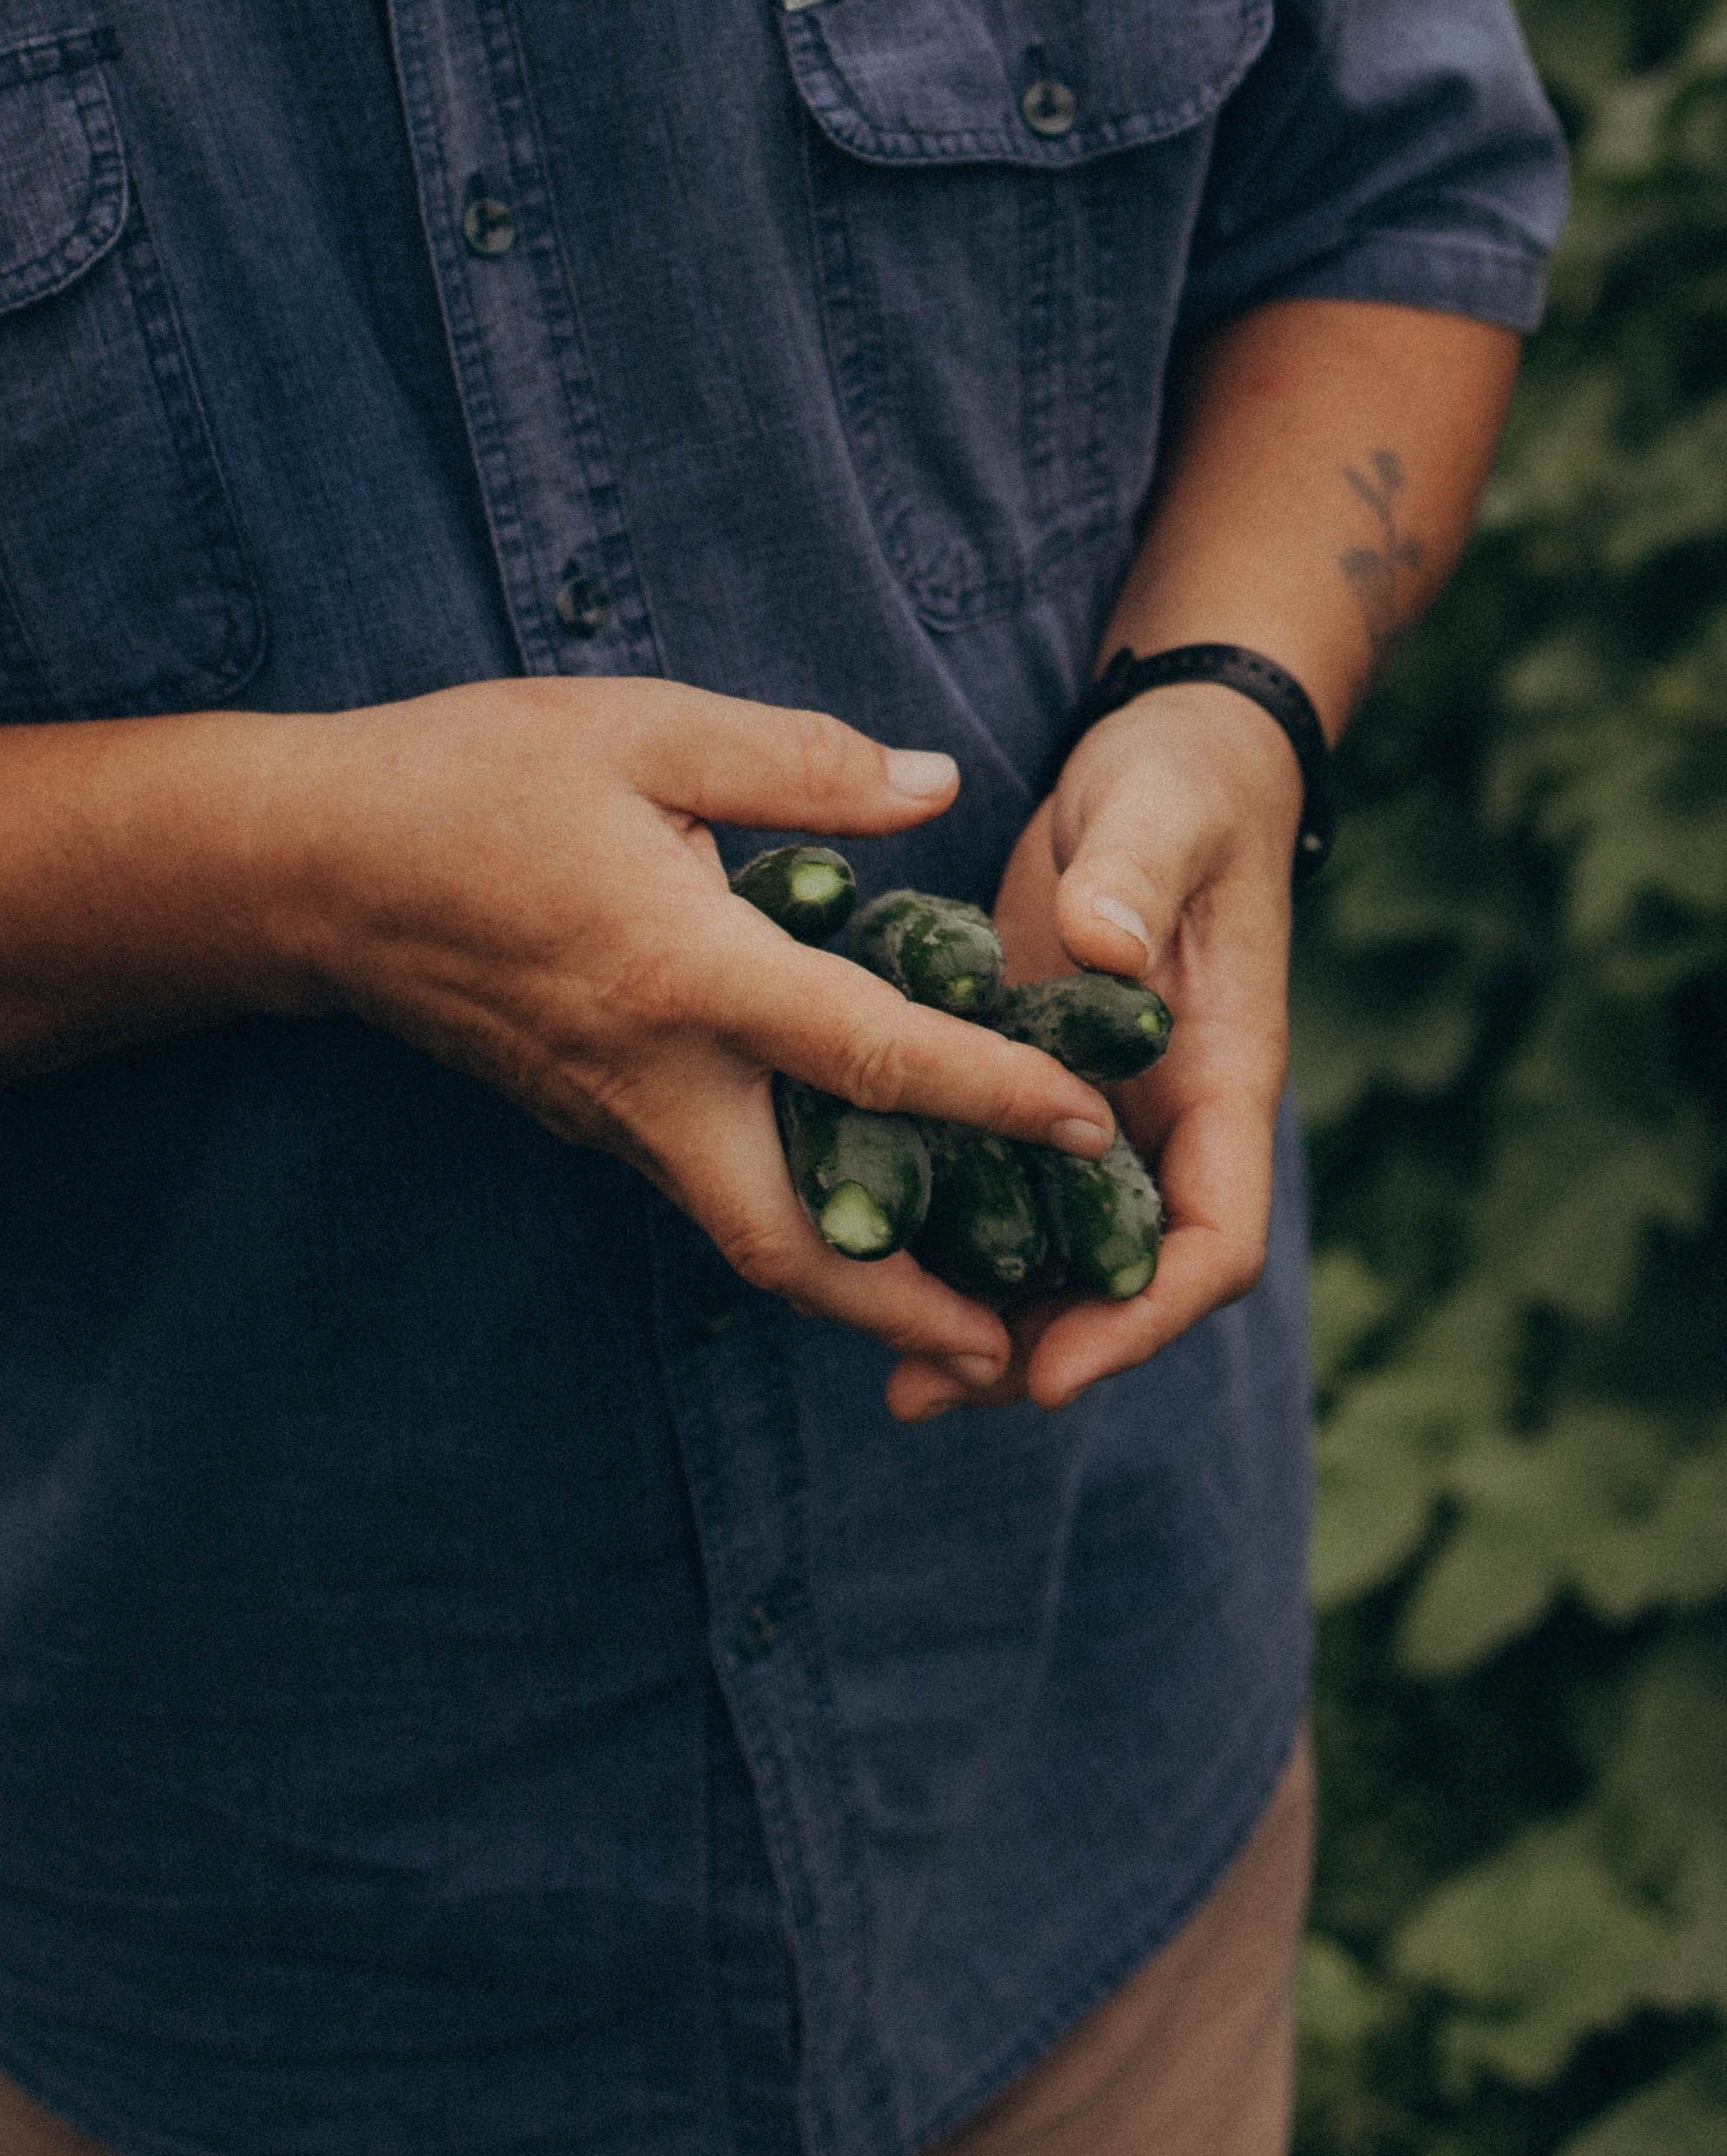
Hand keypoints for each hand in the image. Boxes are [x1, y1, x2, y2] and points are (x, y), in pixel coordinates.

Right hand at [258, 676, 1113, 1379]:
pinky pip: (703, 1189)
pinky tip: (849, 1206)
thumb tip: (937, 787)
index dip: (988, 1096)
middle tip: (1003, 1350)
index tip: (1086, 1128)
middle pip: (787, 1243)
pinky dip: (788, 1222)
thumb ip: (800, 765)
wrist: (311, 869)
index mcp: (683, 975)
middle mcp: (650, 1079)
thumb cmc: (471, 781)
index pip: (865, 1058)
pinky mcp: (585, 1120)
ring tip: (954, 1311)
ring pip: (743, 1235)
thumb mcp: (641, 731)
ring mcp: (609, 1117)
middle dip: (899, 1311)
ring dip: (849, 1285)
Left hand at [884, 681, 1301, 1420]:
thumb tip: (1101, 950)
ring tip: (890, 1376)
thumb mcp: (1163, 815)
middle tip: (926, 1391)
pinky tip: (868, 1266)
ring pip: (1058, 1257)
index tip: (1052, 1372)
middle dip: (1042, 1352)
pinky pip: (1000, 1195)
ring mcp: (1098, 1117)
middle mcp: (1164, 1124)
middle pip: (1125, 1285)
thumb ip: (1134, 879)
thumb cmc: (1185, 789)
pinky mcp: (1033, 1092)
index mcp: (1219, 1082)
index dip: (1140, 1320)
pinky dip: (949, 1244)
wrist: (1171, 764)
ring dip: (985, 1321)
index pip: (1212, 1241)